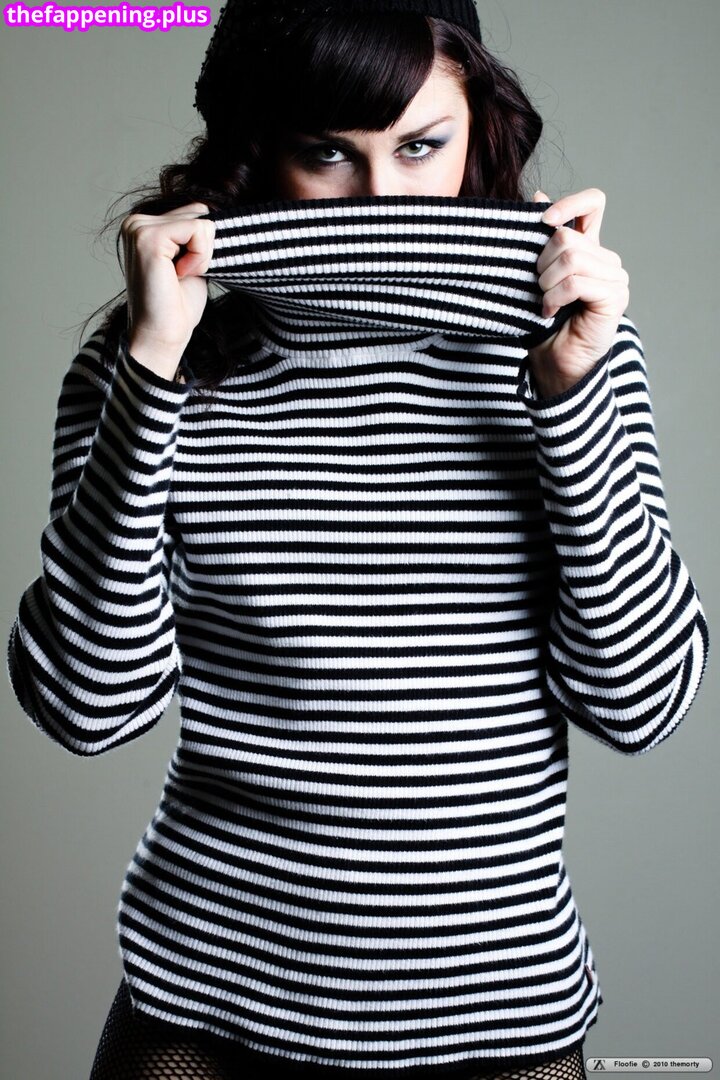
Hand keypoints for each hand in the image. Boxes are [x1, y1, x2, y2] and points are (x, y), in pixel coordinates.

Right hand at [121, 203, 215, 379]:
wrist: (161, 336)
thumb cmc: (177, 306)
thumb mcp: (192, 262)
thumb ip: (197, 236)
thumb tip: (221, 214)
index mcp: (144, 226)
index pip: (195, 212)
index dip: (204, 245)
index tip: (186, 272)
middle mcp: (136, 222)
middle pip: (199, 213)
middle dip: (204, 249)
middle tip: (182, 276)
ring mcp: (139, 228)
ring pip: (201, 220)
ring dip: (202, 255)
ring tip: (180, 276)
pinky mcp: (148, 237)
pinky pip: (198, 230)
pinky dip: (200, 257)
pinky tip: (181, 275)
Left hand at [528, 188, 629, 397]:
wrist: (555, 361)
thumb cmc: (543, 321)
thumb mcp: (536, 274)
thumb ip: (541, 240)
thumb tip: (538, 194)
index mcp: (588, 248)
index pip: (593, 203)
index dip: (569, 204)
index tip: (543, 222)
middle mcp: (605, 258)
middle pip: (567, 238)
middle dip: (541, 264)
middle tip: (538, 288)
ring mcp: (615, 277)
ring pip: (571, 258)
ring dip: (547, 283)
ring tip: (545, 302)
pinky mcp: (615, 296)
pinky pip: (576, 283)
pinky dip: (555, 297)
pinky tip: (550, 312)